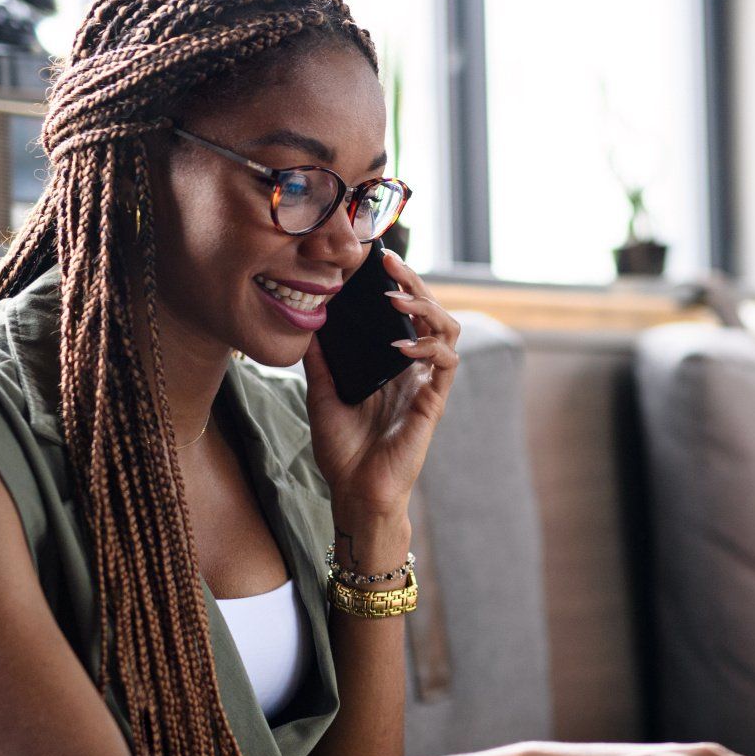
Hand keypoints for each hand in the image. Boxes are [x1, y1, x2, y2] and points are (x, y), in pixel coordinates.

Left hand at [303, 250, 460, 522]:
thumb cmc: (342, 450)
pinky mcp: (433, 404)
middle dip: (414, 283)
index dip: (398, 285)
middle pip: (430, 312)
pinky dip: (427, 348)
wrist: (354, 493)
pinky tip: (401, 345)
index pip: (404, 314)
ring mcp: (426, 385)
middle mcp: (414, 370)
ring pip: (447, 331)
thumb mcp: (321, 393)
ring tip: (397, 299)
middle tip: (390, 263)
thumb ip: (320, 359)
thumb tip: (306, 321)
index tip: (377, 262)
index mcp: (392, 364)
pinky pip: (445, 366)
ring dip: (426, 309)